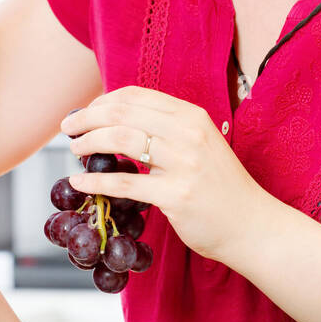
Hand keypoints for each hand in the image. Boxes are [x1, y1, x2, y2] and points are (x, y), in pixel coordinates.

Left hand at [62, 86, 270, 263]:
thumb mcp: (199, 145)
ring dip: (89, 143)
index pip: (136, 95)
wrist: (252, 225)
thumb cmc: (220, 187)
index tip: (85, 113)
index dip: (102, 101)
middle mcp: (188, 133)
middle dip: (87, 118)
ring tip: (75, 151)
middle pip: (123, 113)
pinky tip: (78, 184)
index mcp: (191, 116)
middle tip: (68, 129)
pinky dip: (94, 183)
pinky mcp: (176, 195)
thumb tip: (118, 120)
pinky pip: (124, 184)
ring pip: (121, 140)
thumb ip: (166, 130)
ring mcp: (183, 163)